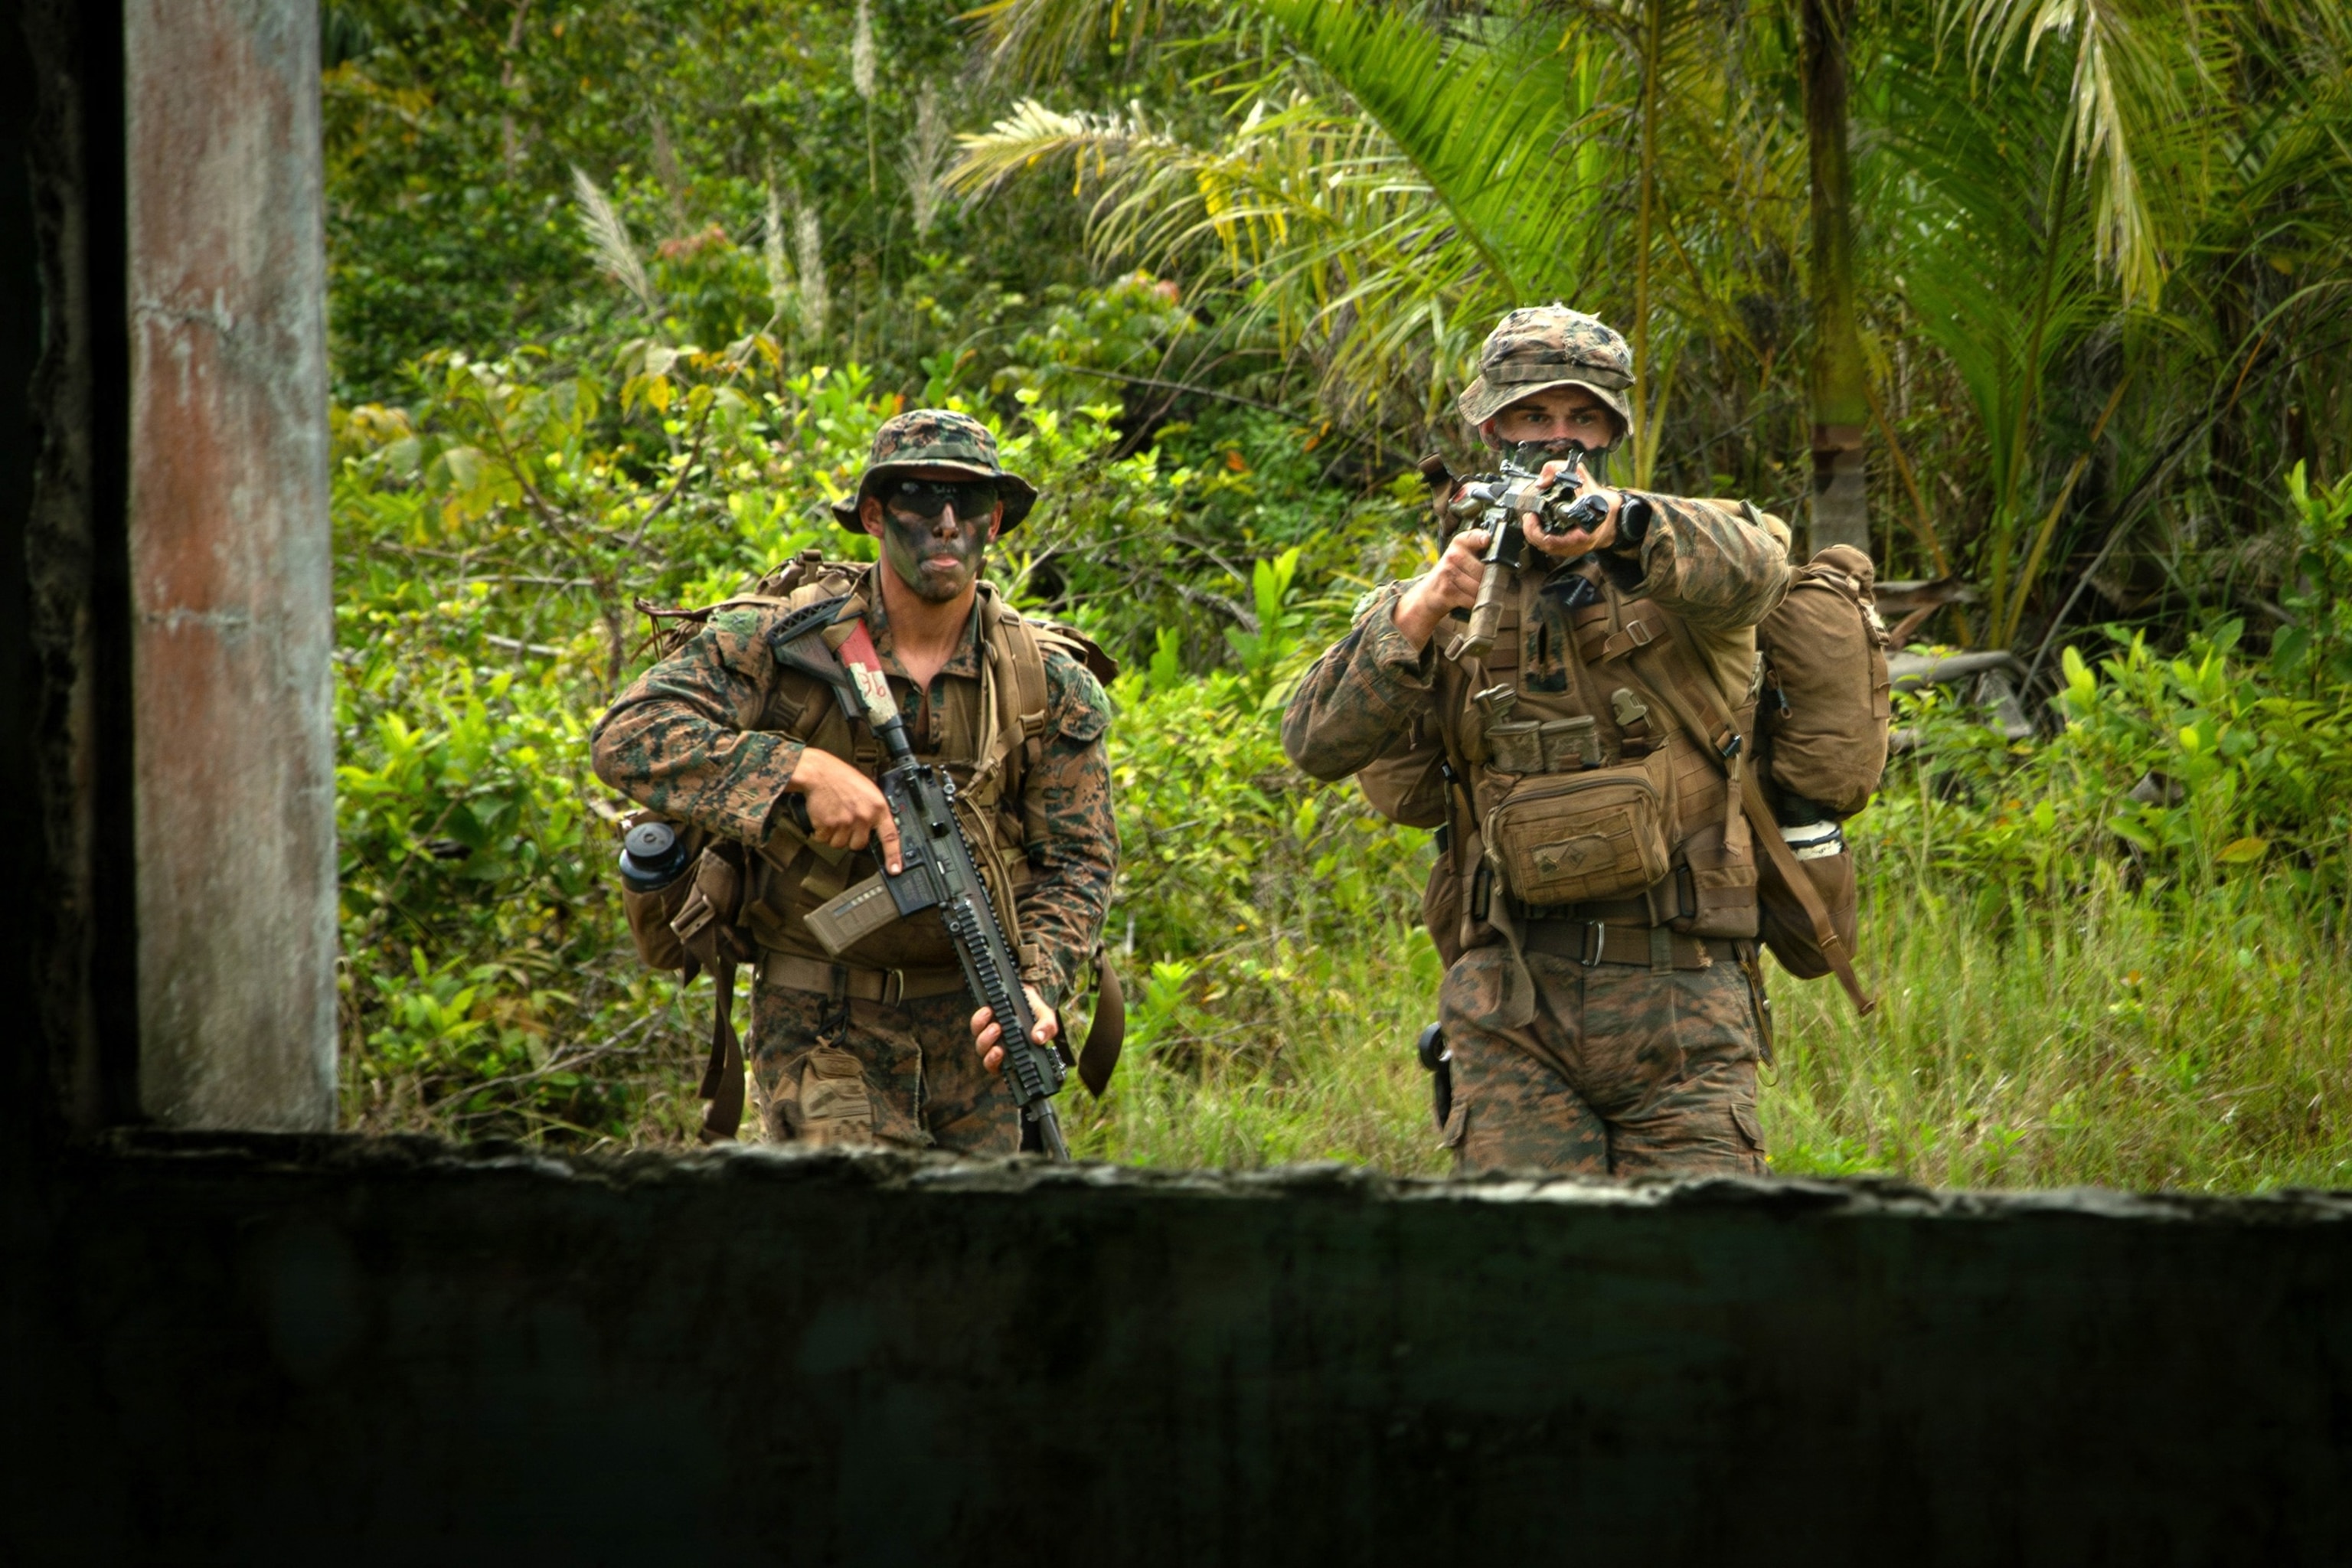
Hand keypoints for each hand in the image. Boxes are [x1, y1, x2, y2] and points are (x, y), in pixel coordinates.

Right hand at [783, 748, 902, 872]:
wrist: (819, 772)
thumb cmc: (843, 779)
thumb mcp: (868, 790)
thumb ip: (874, 811)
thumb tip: (876, 830)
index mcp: (877, 807)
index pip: (890, 836)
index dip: (893, 856)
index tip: (895, 870)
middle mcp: (863, 816)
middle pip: (858, 845)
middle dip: (851, 837)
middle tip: (846, 821)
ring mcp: (845, 822)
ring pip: (840, 844)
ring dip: (835, 835)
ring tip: (834, 815)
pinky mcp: (828, 825)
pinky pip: (824, 839)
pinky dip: (821, 832)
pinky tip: (824, 816)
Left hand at [970, 984, 1057, 1074]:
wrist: (1025, 991)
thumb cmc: (1035, 1010)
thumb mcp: (1045, 1017)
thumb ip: (1046, 1028)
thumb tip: (1038, 1038)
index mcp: (1017, 1054)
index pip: (1005, 1070)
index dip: (999, 1066)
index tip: (1001, 1054)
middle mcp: (1002, 1048)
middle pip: (989, 1062)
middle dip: (991, 1055)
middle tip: (999, 1044)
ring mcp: (990, 1037)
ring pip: (981, 1046)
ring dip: (986, 1038)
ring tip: (996, 1025)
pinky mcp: (983, 1023)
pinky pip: (976, 1026)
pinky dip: (980, 1020)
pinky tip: (988, 1011)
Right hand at [1391, 527, 1491, 651]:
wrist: (1428, 594)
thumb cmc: (1452, 575)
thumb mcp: (1462, 556)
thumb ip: (1480, 551)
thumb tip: (1507, 559)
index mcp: (1460, 542)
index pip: (1474, 537)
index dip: (1482, 538)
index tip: (1487, 540)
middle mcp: (1453, 555)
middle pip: (1484, 570)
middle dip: (1490, 579)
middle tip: (1490, 582)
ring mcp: (1449, 573)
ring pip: (1479, 586)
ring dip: (1482, 593)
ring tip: (1478, 592)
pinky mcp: (1448, 590)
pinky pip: (1472, 599)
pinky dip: (1474, 602)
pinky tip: (1469, 599)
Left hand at [1525, 457, 1617, 558]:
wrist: (1615, 515)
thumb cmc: (1601, 501)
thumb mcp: (1582, 477)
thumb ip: (1559, 469)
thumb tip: (1541, 481)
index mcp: (1582, 533)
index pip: (1552, 541)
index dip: (1536, 530)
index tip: (1531, 515)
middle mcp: (1577, 545)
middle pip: (1545, 546)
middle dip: (1532, 531)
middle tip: (1528, 516)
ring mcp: (1573, 549)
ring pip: (1547, 549)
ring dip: (1535, 535)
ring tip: (1531, 520)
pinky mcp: (1571, 549)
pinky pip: (1552, 548)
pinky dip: (1543, 537)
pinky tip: (1539, 527)